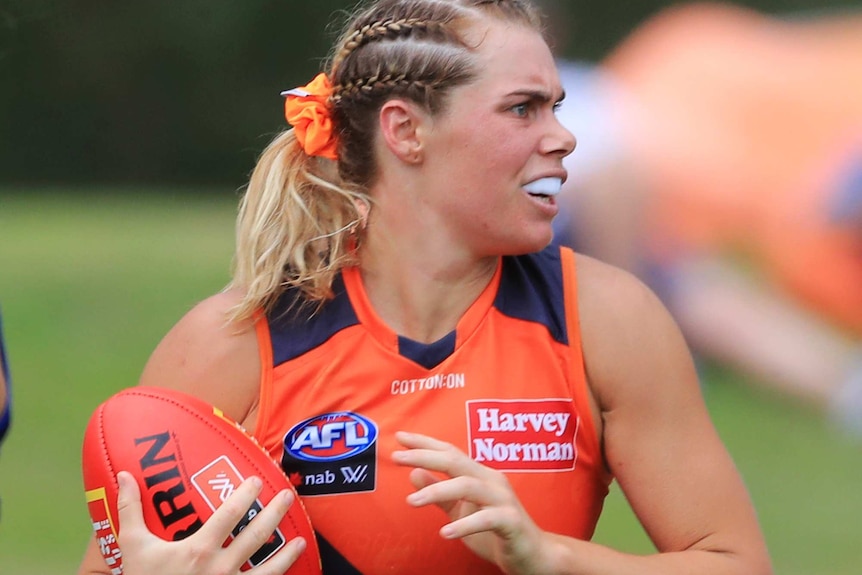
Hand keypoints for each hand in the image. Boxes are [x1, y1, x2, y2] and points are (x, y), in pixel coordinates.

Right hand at [115, 470, 307, 574]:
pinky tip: (289, 574)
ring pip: (268, 569)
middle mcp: (220, 567)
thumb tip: (124, 475)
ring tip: (301, 539)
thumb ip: (131, 510)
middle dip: (275, 513)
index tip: (256, 480)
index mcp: (198, 549)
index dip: (246, 494)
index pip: (230, 514)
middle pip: (256, 536)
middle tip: (287, 495)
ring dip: (287, 553)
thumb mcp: (134, 547)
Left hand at [392, 432, 552, 574]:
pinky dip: (465, 525)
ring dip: (438, 491)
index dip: (425, 443)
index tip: (400, 437)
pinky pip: (487, 519)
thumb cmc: (496, 531)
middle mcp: (491, 481)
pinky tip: (445, 533)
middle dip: (425, 456)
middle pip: (456, 461)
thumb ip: (440, 494)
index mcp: (479, 475)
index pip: (450, 452)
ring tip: (412, 501)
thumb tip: (414, 473)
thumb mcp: (461, 511)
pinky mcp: (511, 522)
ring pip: (468, 486)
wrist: (533, 555)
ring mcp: (503, 500)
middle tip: (398, 458)